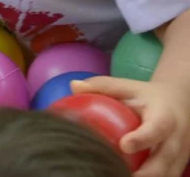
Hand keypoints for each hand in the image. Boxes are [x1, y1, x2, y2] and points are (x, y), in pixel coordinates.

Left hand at [73, 77, 189, 176]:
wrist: (178, 103)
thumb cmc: (144, 96)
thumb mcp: (127, 87)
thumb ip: (102, 86)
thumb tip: (74, 86)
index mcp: (164, 116)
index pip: (156, 128)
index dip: (142, 138)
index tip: (124, 145)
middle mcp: (176, 138)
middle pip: (165, 160)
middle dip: (147, 173)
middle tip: (122, 175)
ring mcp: (179, 155)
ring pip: (167, 174)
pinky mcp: (177, 166)